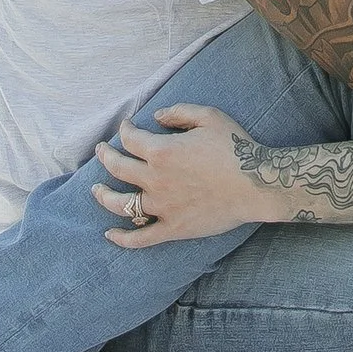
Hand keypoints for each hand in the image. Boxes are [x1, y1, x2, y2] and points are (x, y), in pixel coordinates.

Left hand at [94, 104, 283, 244]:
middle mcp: (155, 179)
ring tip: (96, 190)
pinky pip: (140, 237)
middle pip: (117, 168)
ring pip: (120, 204)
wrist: (256, 184)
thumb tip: (156, 117)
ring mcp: (162, 206)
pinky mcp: (172, 228)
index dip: (124, 130)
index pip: (130, 139)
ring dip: (103, 196)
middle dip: (105, 156)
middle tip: (101, 151)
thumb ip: (179, 113)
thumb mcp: (209, 117)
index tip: (125, 127)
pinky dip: (122, 238)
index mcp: (161, 151)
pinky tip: (110, 234)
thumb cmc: (235, 147)